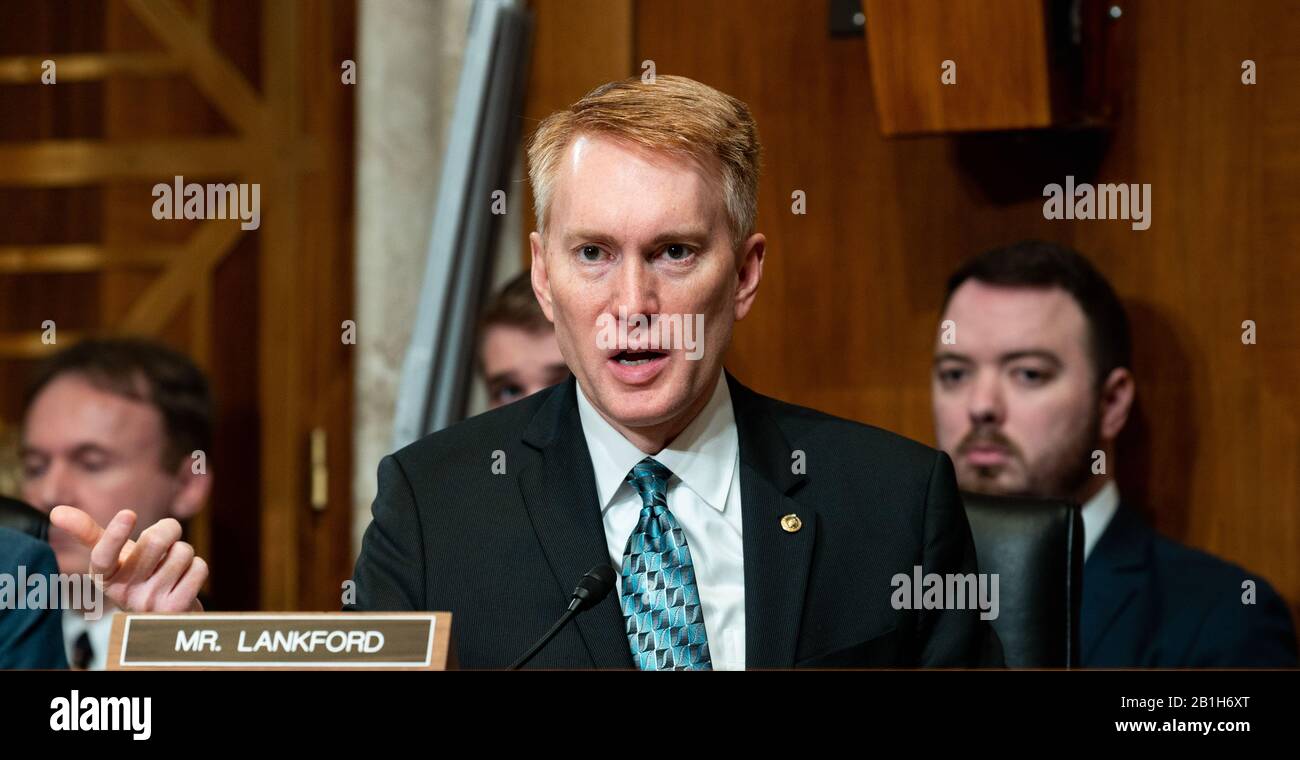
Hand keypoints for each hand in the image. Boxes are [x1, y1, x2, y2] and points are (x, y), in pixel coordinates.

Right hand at [49, 506, 206, 612]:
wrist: (163, 615)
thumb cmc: (136, 576)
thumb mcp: (114, 557)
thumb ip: (89, 533)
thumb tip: (56, 511)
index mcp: (105, 577)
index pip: (103, 557)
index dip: (115, 535)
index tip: (128, 513)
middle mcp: (124, 594)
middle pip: (156, 540)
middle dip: (169, 529)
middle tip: (166, 538)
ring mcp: (150, 604)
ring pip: (183, 552)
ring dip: (184, 553)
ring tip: (171, 569)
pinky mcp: (177, 609)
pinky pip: (199, 568)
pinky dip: (197, 568)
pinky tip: (184, 581)